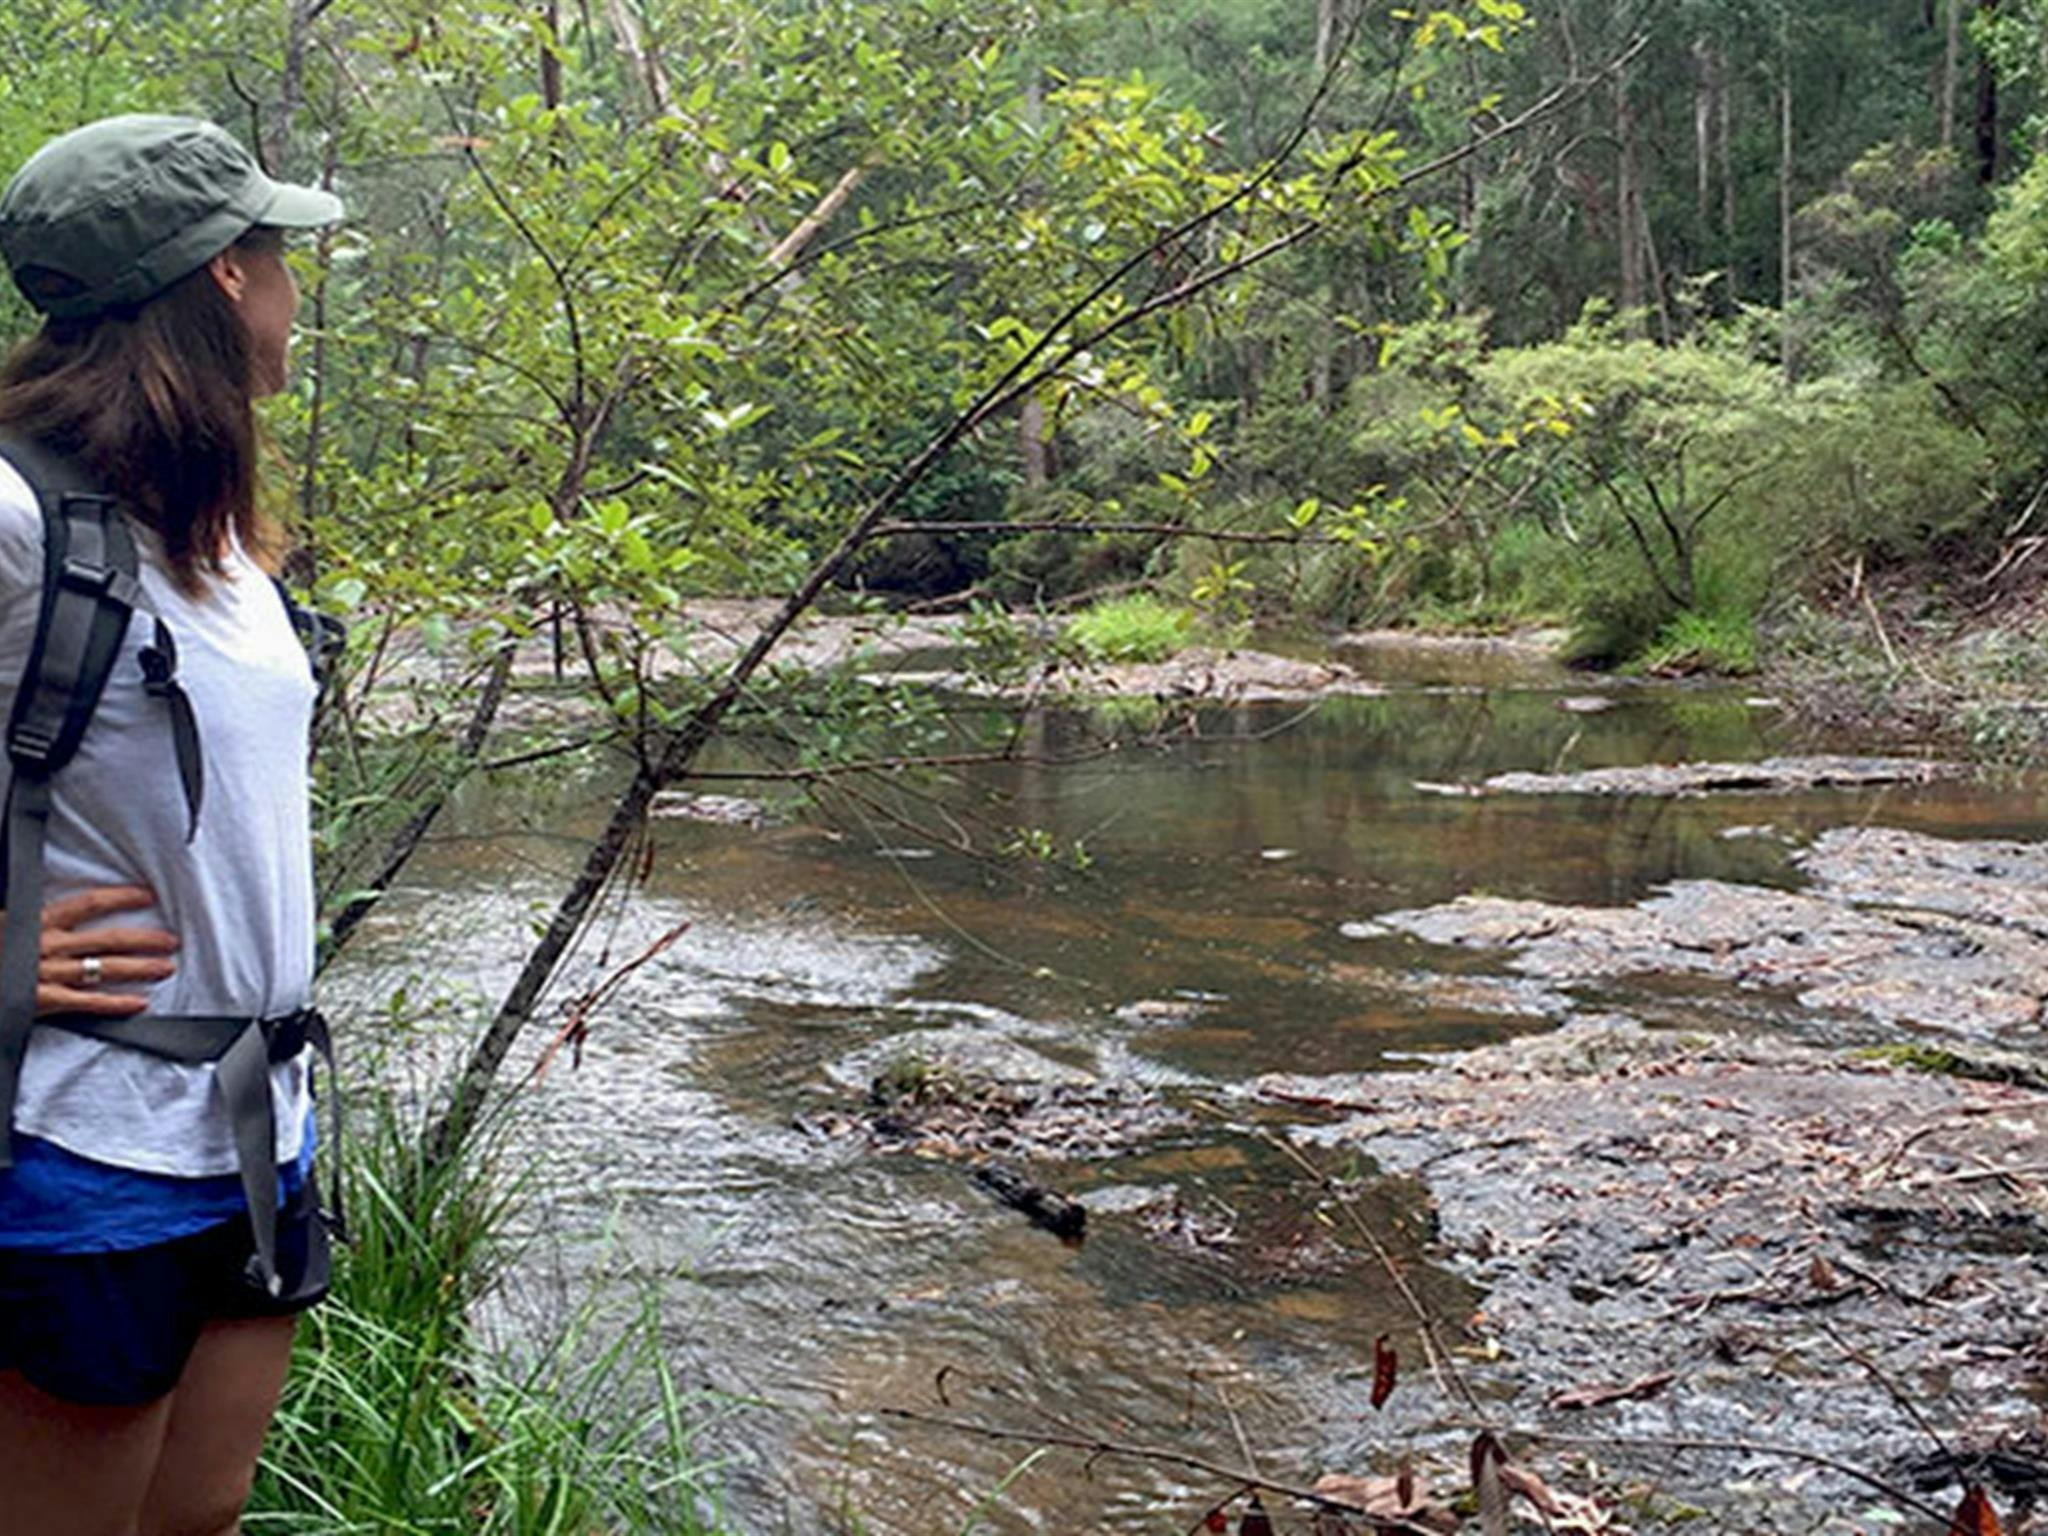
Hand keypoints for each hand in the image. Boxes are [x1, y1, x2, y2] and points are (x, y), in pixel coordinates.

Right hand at [3, 886, 178, 1016]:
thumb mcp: (4, 923)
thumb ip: (24, 917)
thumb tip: (35, 911)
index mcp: (34, 922)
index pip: (87, 904)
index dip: (120, 898)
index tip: (146, 896)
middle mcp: (46, 946)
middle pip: (107, 938)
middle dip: (143, 939)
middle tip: (170, 940)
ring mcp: (47, 974)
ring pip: (104, 969)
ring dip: (140, 968)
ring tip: (166, 967)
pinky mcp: (44, 1002)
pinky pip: (88, 1002)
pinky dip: (116, 1004)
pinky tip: (139, 1003)